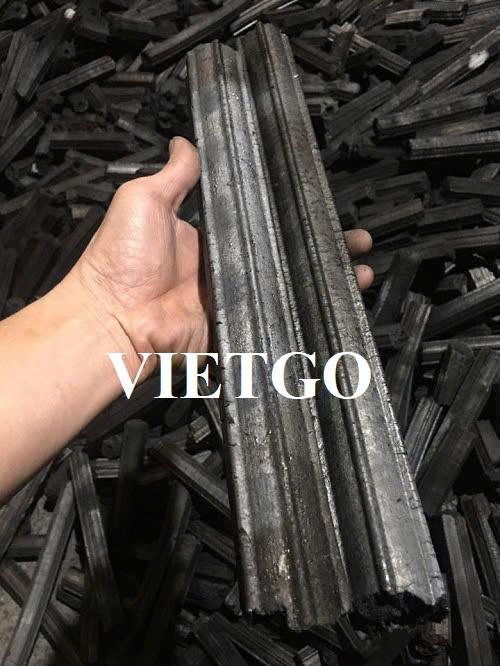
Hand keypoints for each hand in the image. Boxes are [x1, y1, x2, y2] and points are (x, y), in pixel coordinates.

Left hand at [62, 137, 373, 378]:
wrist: (115, 317)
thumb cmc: (120, 260)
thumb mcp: (144, 199)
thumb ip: (173, 173)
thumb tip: (183, 141)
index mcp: (210, 234)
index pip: (262, 216)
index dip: (292, 210)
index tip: (319, 201)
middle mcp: (228, 264)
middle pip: (285, 251)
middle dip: (322, 245)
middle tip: (355, 237)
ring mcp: (236, 295)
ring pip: (290, 284)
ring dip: (326, 276)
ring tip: (359, 267)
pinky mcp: (238, 323)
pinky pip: (277, 315)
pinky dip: (307, 310)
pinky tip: (336, 300)